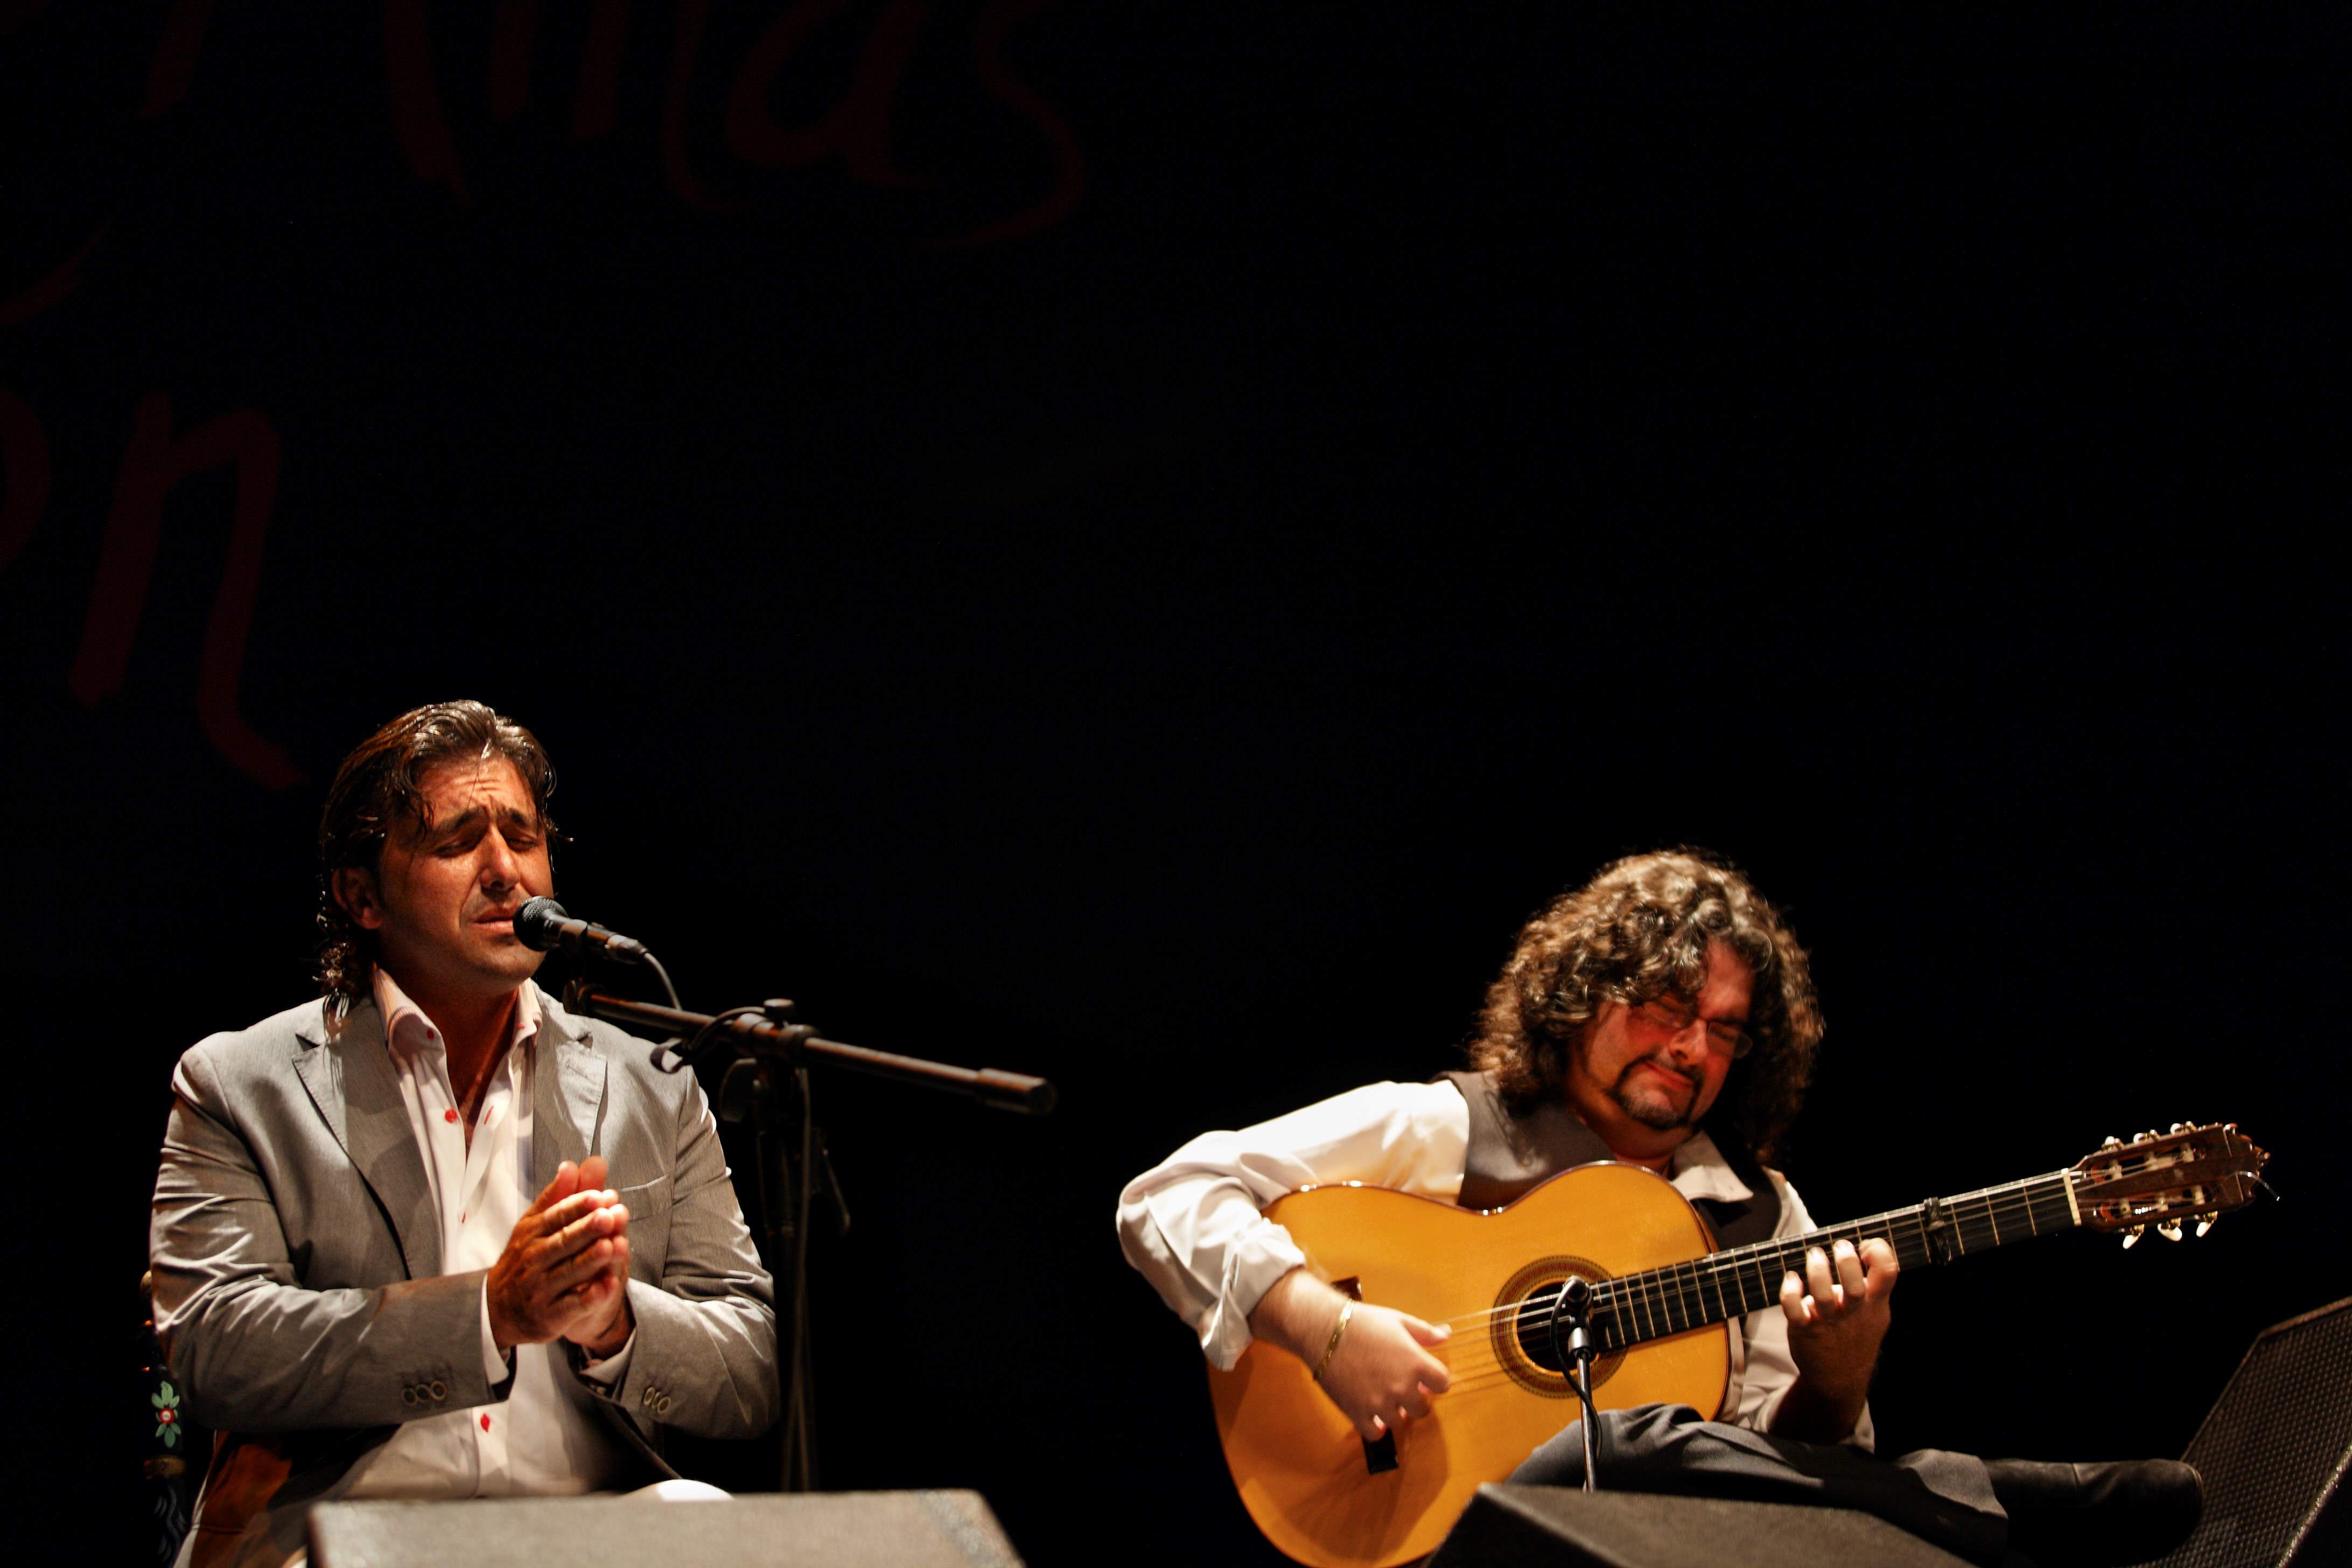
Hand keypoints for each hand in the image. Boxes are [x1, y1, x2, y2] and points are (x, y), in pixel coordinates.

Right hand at [487, 1156, 633, 1352]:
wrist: (497, 1308)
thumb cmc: (524, 1258)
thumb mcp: (533, 1226)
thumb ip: (556, 1198)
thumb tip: (571, 1164)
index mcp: (531, 1234)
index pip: (555, 1217)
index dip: (577, 1207)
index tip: (600, 1196)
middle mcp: (533, 1260)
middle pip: (562, 1243)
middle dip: (586, 1230)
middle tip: (609, 1216)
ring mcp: (540, 1289)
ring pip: (568, 1273)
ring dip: (590, 1260)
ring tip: (612, 1246)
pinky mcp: (550, 1316)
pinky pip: (572, 1305)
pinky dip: (590, 1296)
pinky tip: (610, 1285)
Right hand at [1316, 1301, 1452, 1442]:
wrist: (1323, 1330)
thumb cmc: (1362, 1322)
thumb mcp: (1397, 1321)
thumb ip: (1425, 1332)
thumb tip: (1446, 1334)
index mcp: (1415, 1363)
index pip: (1443, 1384)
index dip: (1435, 1380)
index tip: (1425, 1377)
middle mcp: (1401, 1387)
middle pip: (1423, 1409)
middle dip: (1416, 1399)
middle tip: (1402, 1387)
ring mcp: (1379, 1403)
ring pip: (1399, 1421)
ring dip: (1395, 1411)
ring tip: (1384, 1396)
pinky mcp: (1357, 1413)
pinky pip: (1375, 1434)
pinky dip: (1376, 1427)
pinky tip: (1372, 1414)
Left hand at [1774, 1237, 1895, 1437]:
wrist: (1840, 1378)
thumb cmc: (1857, 1334)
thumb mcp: (1876, 1312)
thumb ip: (1874, 1284)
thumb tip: (1870, 1245)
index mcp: (1874, 1303)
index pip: (1888, 1272)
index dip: (1880, 1250)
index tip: (1866, 1244)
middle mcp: (1853, 1312)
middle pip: (1855, 1286)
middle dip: (1847, 1261)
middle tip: (1840, 1247)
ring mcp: (1829, 1321)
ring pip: (1823, 1296)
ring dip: (1817, 1271)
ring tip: (1815, 1255)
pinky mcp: (1805, 1329)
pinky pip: (1794, 1310)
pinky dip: (1790, 1292)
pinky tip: (1791, 1279)